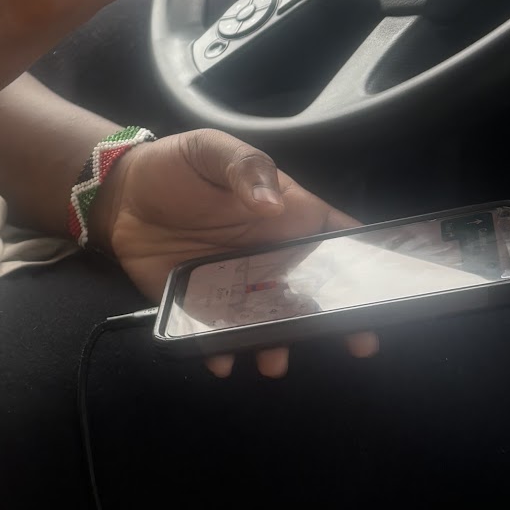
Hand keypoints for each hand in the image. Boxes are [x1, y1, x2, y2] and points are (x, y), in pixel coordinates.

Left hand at [88, 127, 379, 378]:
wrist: (120, 194)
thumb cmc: (176, 166)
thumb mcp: (211, 150)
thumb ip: (245, 168)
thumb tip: (271, 204)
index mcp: (286, 216)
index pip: (337, 241)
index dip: (367, 264)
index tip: (389, 289)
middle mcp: (270, 257)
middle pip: (315, 293)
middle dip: (338, 320)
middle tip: (356, 342)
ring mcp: (238, 285)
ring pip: (271, 322)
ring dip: (278, 343)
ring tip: (273, 359)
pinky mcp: (201, 305)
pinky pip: (219, 334)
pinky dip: (221, 350)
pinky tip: (219, 359)